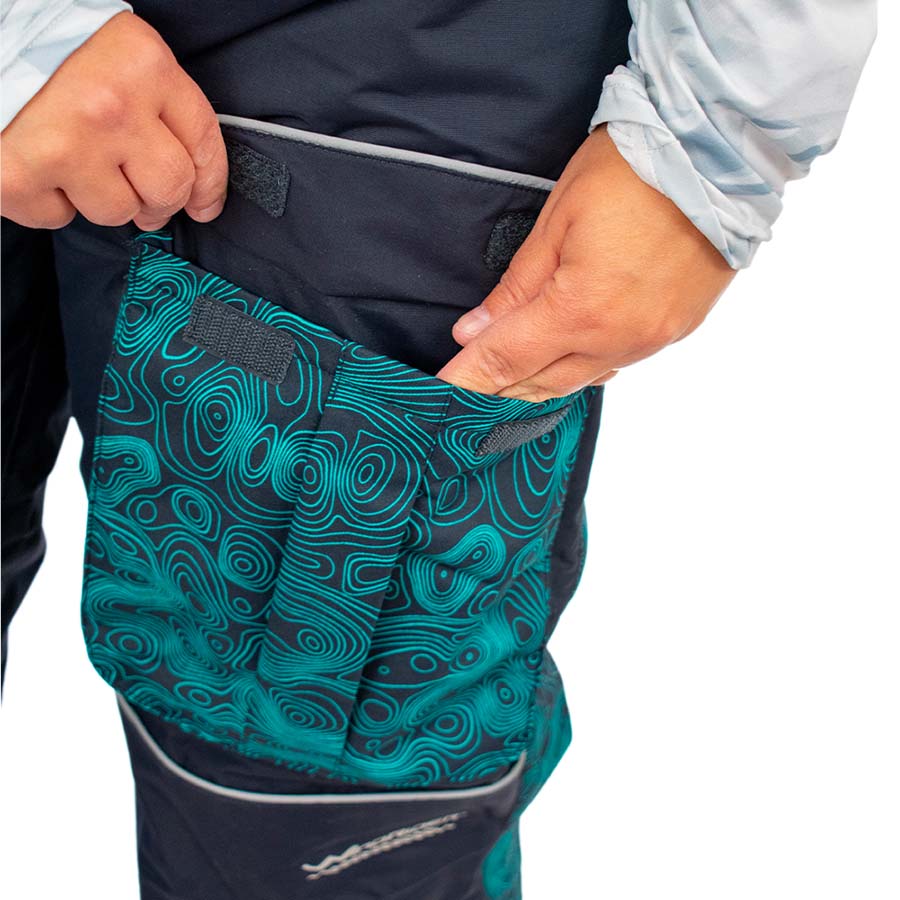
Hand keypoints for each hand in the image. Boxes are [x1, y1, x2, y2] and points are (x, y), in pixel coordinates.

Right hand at [0, 11, 226, 231]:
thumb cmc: (47, 50)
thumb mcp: (118, 56)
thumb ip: (160, 107)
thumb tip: (196, 184)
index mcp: (142, 64)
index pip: (203, 140)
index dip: (210, 183)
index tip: (205, 205)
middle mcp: (110, 106)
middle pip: (169, 188)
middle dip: (160, 202)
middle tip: (143, 198)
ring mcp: (65, 146)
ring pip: (118, 211)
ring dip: (101, 198)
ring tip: (74, 162)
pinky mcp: (18, 179)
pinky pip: (58, 218)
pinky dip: (50, 201)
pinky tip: (38, 166)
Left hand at [435, 125, 736, 401]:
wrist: (716, 152)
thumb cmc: (630, 171)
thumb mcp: (557, 221)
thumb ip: (515, 287)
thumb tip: (475, 331)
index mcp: (581, 311)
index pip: (507, 359)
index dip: (470, 379)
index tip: (443, 394)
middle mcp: (618, 338)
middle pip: (542, 382)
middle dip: (499, 389)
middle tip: (468, 393)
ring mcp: (652, 339)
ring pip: (581, 380)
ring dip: (540, 384)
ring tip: (508, 386)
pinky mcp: (676, 330)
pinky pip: (618, 363)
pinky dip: (583, 368)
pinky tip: (564, 363)